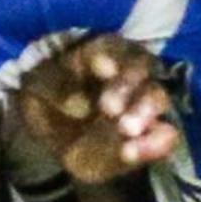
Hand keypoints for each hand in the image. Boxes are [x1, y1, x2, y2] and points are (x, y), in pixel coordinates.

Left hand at [11, 34, 182, 185]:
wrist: (54, 141)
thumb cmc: (46, 100)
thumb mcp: (36, 89)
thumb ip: (57, 89)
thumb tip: (81, 106)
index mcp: (100, 52)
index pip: (111, 48)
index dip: (106, 57)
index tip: (102, 69)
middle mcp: (128, 73)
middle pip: (141, 70)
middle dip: (127, 87)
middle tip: (111, 110)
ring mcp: (142, 103)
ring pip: (157, 98)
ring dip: (145, 113)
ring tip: (127, 131)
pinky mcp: (150, 134)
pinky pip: (164, 135)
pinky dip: (154, 144)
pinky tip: (132, 152)